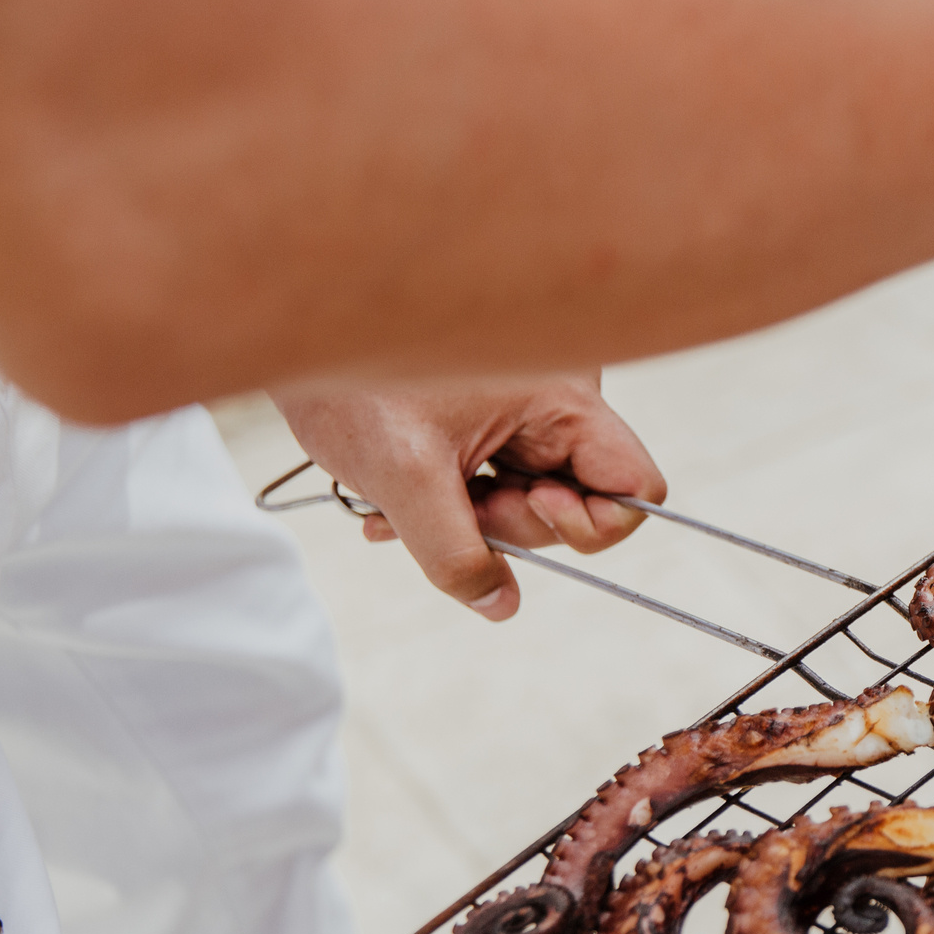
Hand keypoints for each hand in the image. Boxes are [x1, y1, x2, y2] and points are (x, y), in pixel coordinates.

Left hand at [271, 374, 664, 620]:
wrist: (297, 329)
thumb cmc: (350, 377)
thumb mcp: (403, 478)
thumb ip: (455, 552)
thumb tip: (499, 605)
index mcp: (563, 396)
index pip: (635, 485)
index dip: (588, 525)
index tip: (518, 509)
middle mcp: (559, 397)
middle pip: (579, 500)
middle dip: (508, 523)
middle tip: (443, 507)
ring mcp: (527, 406)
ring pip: (532, 494)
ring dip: (471, 518)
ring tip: (400, 507)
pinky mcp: (495, 413)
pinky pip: (502, 476)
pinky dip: (456, 499)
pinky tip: (399, 501)